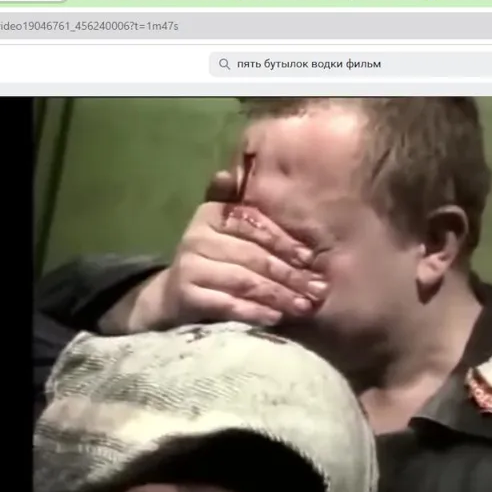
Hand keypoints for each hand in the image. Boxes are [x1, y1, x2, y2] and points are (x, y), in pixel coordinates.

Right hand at [122, 171, 327, 330]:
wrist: (174, 295)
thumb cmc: (214, 260)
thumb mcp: (228, 231)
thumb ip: (244, 211)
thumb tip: (229, 173)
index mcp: (212, 214)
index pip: (255, 227)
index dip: (286, 244)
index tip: (312, 260)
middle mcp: (197, 236)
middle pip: (254, 256)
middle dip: (290, 275)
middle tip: (318, 290)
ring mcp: (190, 265)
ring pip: (244, 280)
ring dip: (278, 295)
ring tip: (303, 306)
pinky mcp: (186, 293)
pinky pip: (227, 303)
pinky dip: (254, 312)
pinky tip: (275, 317)